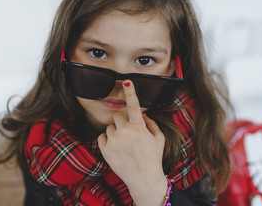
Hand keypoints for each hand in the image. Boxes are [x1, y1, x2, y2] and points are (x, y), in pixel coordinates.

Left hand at [98, 80, 167, 205]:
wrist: (143, 179)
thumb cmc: (153, 157)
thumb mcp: (159, 139)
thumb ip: (151, 123)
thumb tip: (143, 114)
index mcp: (139, 127)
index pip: (135, 106)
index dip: (131, 93)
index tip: (127, 81)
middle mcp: (125, 132)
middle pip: (117, 115)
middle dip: (122, 121)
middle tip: (129, 131)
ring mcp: (114, 140)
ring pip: (110, 126)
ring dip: (115, 132)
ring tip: (124, 145)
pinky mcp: (105, 149)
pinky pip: (102, 136)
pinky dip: (108, 140)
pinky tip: (116, 149)